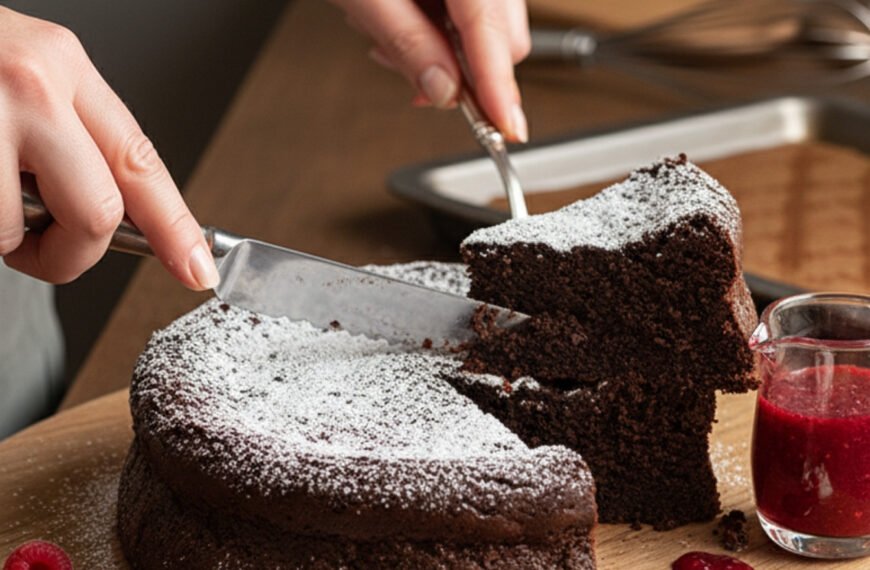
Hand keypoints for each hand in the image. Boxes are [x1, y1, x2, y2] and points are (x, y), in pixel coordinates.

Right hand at [0, 7, 218, 289]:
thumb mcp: (20, 75)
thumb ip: (69, 136)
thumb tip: (115, 215)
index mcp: (60, 64)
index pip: (141, 161)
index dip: (175, 226)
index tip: (197, 267)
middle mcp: (28, 83)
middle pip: (97, 213)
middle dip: (70, 254)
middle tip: (38, 247)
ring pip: (14, 231)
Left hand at [331, 0, 530, 141]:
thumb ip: (407, 43)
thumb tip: (443, 92)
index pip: (493, 34)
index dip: (500, 88)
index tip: (507, 128)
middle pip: (504, 35)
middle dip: (464, 71)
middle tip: (415, 80)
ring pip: (490, 25)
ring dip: (447, 49)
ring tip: (392, 34)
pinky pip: (473, 7)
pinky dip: (441, 24)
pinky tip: (407, 14)